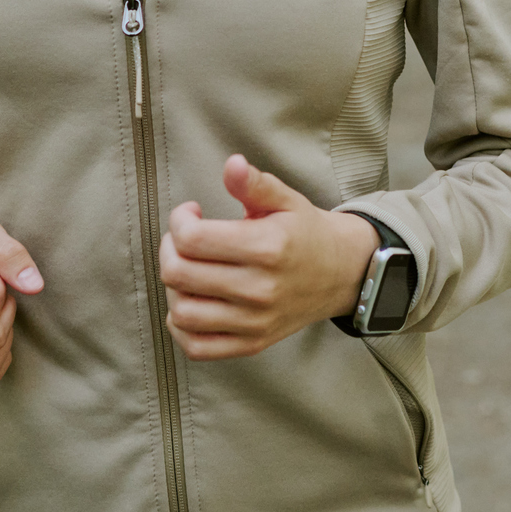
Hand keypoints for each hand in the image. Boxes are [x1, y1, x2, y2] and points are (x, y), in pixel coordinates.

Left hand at [160, 155, 380, 360]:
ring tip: (188, 268)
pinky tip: (190, 301)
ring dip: (173, 287)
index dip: (179, 220)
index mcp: (266, 247)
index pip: (192, 239)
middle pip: (179, 274)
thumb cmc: (306, 233)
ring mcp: (255, 321)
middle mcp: (259, 288)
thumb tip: (232, 164)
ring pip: (182, 312)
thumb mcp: (286, 200)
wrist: (341, 273)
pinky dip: (181, 326)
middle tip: (183, 238)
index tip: (191, 213)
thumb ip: (255, 184)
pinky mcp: (252, 343)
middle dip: (169, 249)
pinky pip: (198, 347)